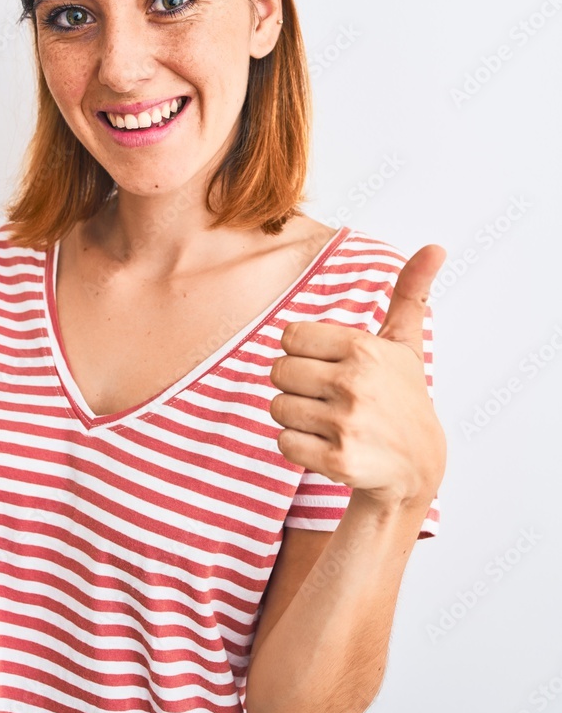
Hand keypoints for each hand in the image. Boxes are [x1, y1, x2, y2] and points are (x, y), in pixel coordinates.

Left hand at [269, 244, 447, 506]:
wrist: (418, 465)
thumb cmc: (402, 396)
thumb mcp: (405, 342)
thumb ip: (410, 292)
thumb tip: (435, 247)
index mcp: (364, 348)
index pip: (290, 337)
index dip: (302, 353)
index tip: (327, 365)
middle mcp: (355, 383)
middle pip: (279, 371)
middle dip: (297, 385)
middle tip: (329, 396)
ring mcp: (347, 424)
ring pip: (278, 407)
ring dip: (296, 417)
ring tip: (329, 421)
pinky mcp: (339, 461)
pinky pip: (284, 442)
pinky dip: (298, 446)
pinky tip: (327, 445)